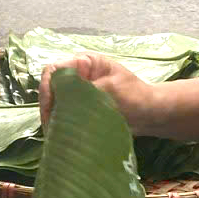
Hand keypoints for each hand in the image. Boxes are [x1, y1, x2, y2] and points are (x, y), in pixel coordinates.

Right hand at [39, 54, 157, 132]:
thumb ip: (88, 90)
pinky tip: (59, 134)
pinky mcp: (81, 107)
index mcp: (85, 63)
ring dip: (52, 116)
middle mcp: (78, 75)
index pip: (55, 70)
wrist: (151, 113)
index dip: (48, 87)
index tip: (50, 108)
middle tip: (50, 126)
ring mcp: (78, 92)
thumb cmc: (136, 95)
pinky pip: (64, 113)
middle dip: (48, 105)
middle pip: (51, 86)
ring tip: (53, 133)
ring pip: (55, 101)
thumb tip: (65, 98)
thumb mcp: (112, 89)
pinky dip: (60, 123)